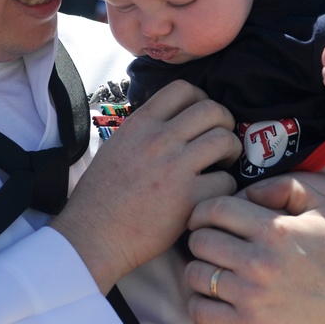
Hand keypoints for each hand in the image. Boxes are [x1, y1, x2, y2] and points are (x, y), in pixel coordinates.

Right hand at [50, 80, 240, 292]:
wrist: (94, 235)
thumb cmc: (100, 196)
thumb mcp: (116, 146)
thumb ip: (144, 131)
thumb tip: (170, 122)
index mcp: (140, 124)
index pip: (182, 88)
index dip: (201, 98)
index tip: (202, 118)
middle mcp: (159, 140)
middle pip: (212, 109)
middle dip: (224, 122)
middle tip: (220, 140)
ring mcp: (175, 168)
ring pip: (224, 140)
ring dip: (231, 150)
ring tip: (223, 164)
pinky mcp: (188, 199)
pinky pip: (226, 181)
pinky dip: (226, 188)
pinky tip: (215, 194)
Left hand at [186, 175, 324, 323]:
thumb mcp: (323, 211)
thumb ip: (287, 186)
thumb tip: (248, 191)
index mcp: (276, 231)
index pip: (216, 209)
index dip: (202, 211)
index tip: (202, 219)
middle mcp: (261, 264)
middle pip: (200, 241)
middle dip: (200, 240)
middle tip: (210, 247)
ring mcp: (251, 299)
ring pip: (195, 274)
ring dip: (199, 271)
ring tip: (213, 272)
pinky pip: (199, 308)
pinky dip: (200, 303)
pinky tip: (215, 299)